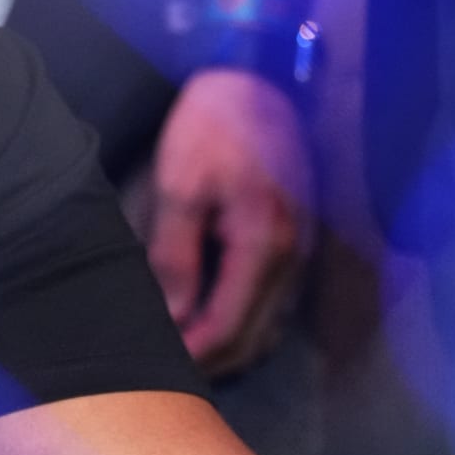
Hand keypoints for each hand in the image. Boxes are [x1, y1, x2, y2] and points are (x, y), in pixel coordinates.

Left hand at [144, 69, 312, 377]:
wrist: (251, 86)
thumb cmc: (209, 130)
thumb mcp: (179, 187)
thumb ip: (176, 254)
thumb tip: (171, 313)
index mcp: (263, 244)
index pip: (232, 326)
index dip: (195, 354)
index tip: (158, 365)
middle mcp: (290, 256)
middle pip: (254, 336)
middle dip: (211, 360)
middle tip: (164, 368)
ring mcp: (297, 250)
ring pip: (265, 323)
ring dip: (227, 345)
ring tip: (179, 352)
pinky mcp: (291, 241)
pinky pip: (269, 300)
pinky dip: (240, 320)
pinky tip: (205, 318)